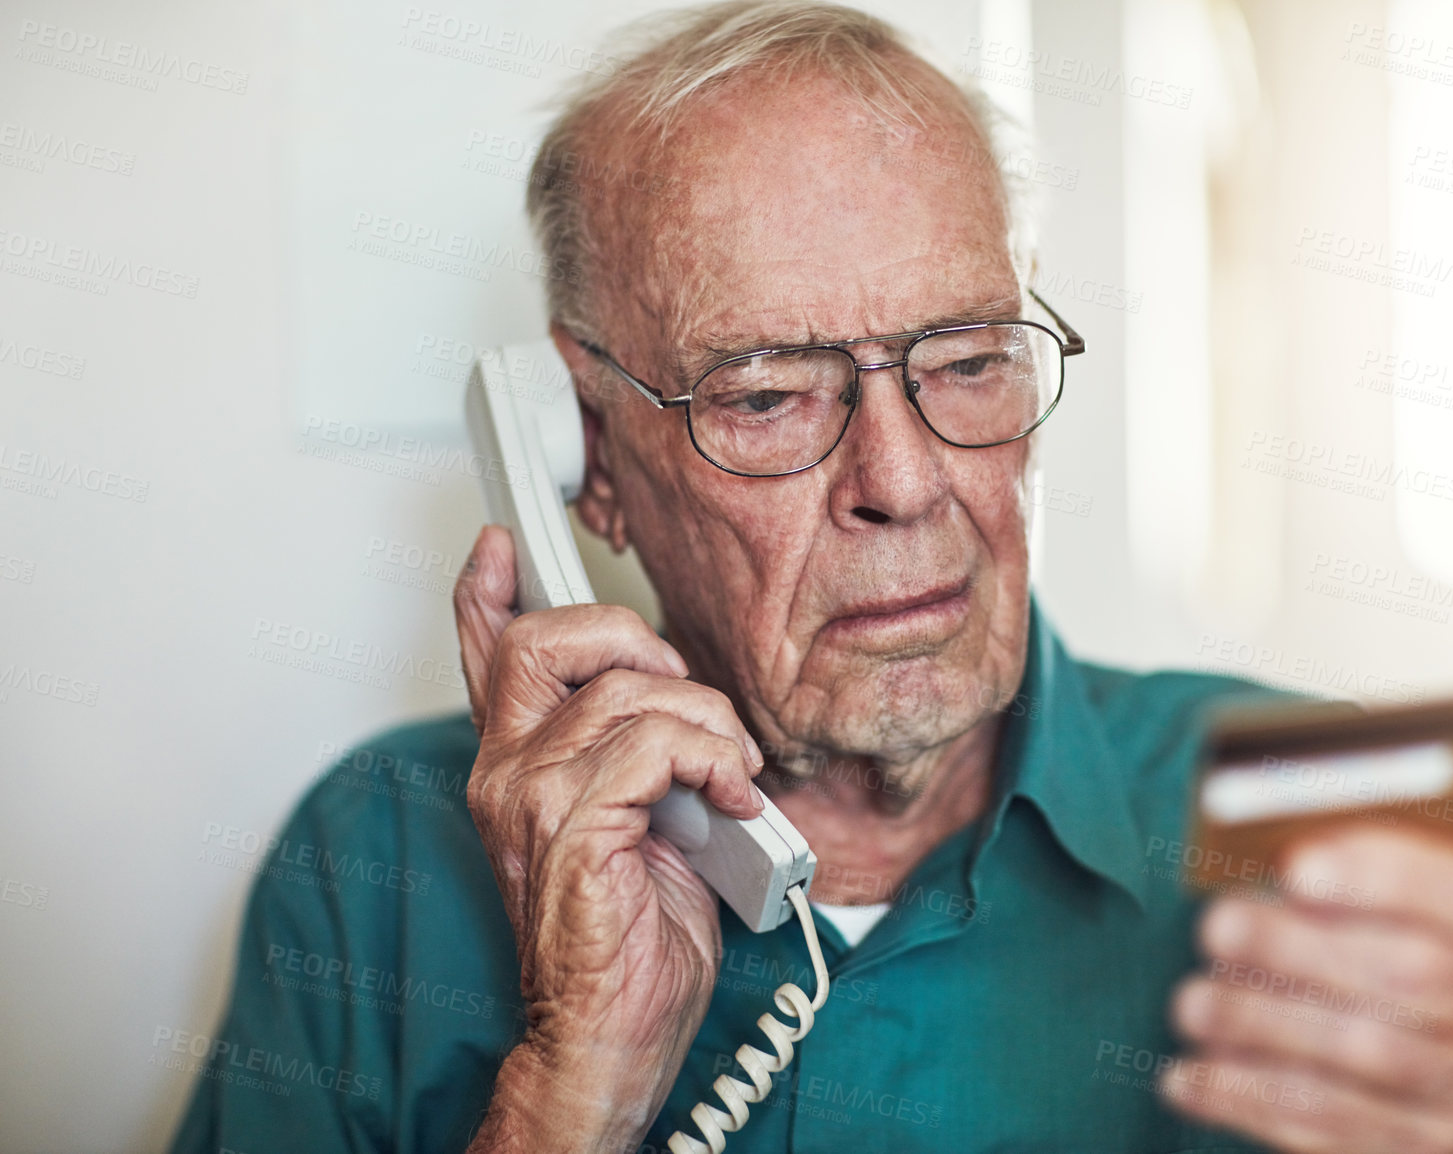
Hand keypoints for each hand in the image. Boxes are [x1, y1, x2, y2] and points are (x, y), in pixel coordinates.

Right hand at [453, 526, 764, 1151]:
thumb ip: (638, 760)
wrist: (612, 1034)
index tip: (503, 543)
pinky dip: (713, 758)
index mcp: (519, 766)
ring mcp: (531, 798)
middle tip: (691, 696)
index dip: (489, 592)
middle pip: (548, 639)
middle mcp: (508, 773)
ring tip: (732, 775)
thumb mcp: (640, 823)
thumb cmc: (629, 942)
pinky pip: (653, 743)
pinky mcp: (571, 828)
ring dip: (709, 722)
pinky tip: (730, 798)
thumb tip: (690, 714)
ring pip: (629, 691)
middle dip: (635, 637)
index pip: (486, 657)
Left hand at [1160, 827, 1452, 1153]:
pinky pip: (1334, 1128)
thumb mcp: (1412, 895)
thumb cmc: (1417, 950)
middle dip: (1303, 949)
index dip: (1385, 880)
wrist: (1452, 1058)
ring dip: (1266, 1026)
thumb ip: (1363, 863)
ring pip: (1370, 1056)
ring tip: (1194, 1002)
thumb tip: (1273, 837)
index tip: (1297, 867)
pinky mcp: (1430, 1151)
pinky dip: (1251, 1098)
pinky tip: (1190, 1076)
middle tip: (1220, 926)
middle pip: (1416, 978)